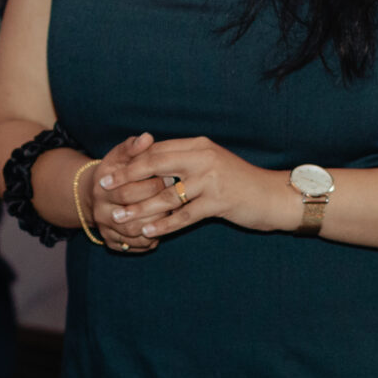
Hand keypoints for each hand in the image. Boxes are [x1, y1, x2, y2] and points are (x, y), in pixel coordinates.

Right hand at [83, 134, 165, 252]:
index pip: (129, 189)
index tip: (171, 176)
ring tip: (173, 212)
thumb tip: (147, 137)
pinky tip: (163, 229)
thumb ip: (133, 147)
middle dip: (158, 205)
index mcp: (101, 188)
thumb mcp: (119, 155)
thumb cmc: (114, 171)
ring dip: (156, 224)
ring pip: (134, 233)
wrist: (95, 195)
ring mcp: (106, 229)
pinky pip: (134, 246)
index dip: (153, 184)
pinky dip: (150, 239)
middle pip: (132, 213)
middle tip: (178, 197)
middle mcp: (100, 211)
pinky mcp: (112, 243)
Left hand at [99, 135, 289, 244]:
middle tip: (104, 189)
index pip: (156, 150)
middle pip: (155, 166)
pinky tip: (148, 232)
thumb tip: (153, 161)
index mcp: (198, 145)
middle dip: (126, 178)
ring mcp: (211, 179)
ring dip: (139, 208)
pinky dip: (163, 225)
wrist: (273, 196)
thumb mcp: (212, 163)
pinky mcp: (219, 201)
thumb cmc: (239, 182)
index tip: (109, 170)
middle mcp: (203, 158)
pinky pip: (183, 215)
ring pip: (165, 195)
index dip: (130, 161)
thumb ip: (186, 160)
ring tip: (119, 218)